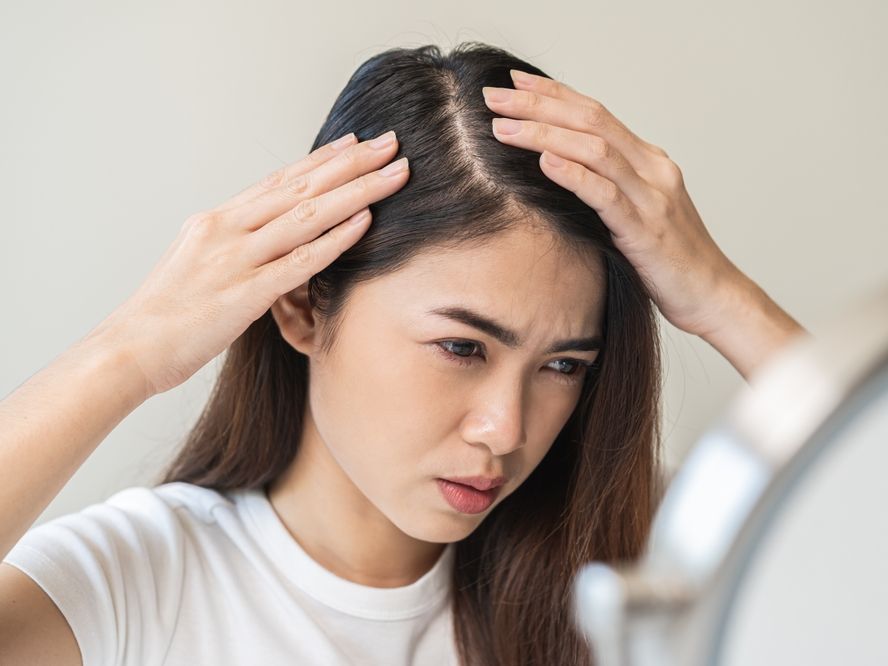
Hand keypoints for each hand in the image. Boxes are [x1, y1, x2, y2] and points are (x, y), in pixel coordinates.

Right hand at [88, 131, 409, 396]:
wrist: (129, 349)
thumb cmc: (165, 312)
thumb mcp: (197, 262)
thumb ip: (233, 245)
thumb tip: (267, 237)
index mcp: (215, 221)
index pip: (279, 180)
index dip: (321, 159)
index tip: (354, 142)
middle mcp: (227, 230)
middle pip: (301, 187)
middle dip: (351, 164)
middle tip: (389, 143)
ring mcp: (235, 260)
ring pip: (307, 215)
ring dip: (356, 191)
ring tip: (394, 173)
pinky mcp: (244, 295)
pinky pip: (299, 261)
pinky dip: (335, 239)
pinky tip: (365, 221)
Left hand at [482, 69, 745, 339]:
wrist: (713, 296)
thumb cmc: (669, 261)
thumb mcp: (635, 214)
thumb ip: (606, 188)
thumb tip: (556, 172)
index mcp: (647, 161)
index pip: (594, 113)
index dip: (553, 93)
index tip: (514, 80)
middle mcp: (652, 168)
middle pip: (590, 119)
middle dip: (538, 104)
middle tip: (493, 95)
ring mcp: (652, 196)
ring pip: (594, 149)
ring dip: (544, 134)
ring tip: (502, 127)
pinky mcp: (646, 230)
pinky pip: (606, 194)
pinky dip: (573, 174)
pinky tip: (544, 161)